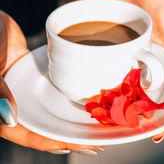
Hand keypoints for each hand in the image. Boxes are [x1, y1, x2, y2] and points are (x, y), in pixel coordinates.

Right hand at [0, 11, 96, 152]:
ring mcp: (28, 91)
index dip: (53, 141)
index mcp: (0, 108)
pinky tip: (84, 100)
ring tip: (94, 126)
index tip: (79, 144)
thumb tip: (10, 118)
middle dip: (68, 136)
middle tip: (95, 140)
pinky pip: (52, 92)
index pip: (27, 133)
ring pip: (49, 111)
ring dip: (69, 119)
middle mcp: (16, 104)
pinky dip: (66, 98)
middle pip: (43, 126)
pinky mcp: (37, 77)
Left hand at [95, 0, 163, 140]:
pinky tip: (115, 102)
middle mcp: (155, 59)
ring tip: (133, 122)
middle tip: (152, 130)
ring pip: (136, 87)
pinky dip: (116, 88)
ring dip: (136, 106)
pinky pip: (115, 74)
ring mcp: (132, 58)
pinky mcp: (113, 53)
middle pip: (158, 90)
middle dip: (157, 111)